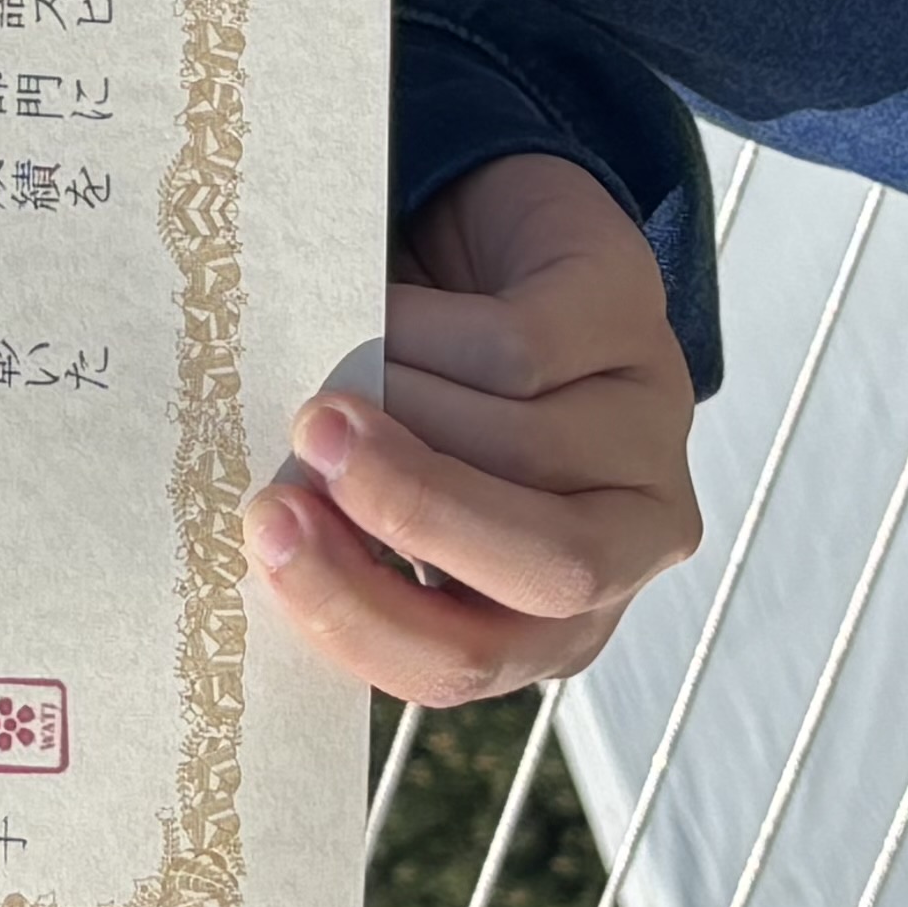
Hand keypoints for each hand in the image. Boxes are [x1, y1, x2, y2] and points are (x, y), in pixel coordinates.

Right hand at [247, 150, 702, 704]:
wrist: (472, 244)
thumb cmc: (412, 391)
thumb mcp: (377, 485)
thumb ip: (344, 533)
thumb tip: (264, 533)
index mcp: (550, 617)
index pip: (467, 663)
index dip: (360, 613)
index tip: (266, 536)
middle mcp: (624, 540)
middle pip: (548, 571)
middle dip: (413, 511)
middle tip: (306, 446)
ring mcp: (643, 428)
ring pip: (521, 444)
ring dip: (397, 398)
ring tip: (331, 368)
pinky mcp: (631, 318)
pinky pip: (518, 348)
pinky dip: (423, 329)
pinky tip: (382, 313)